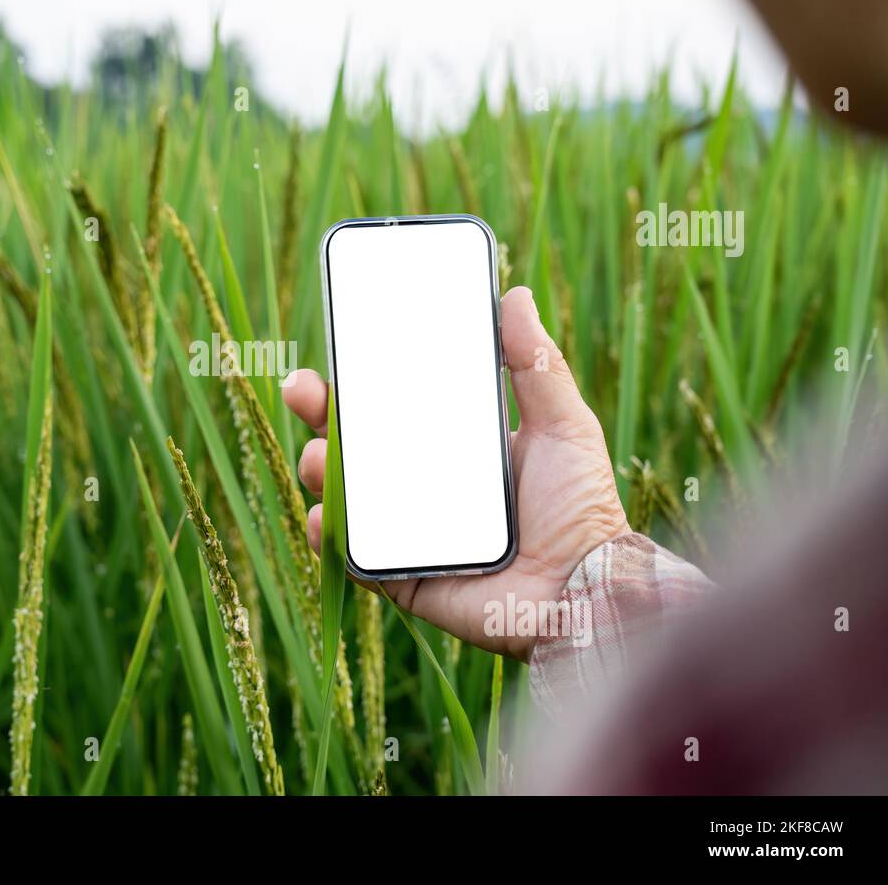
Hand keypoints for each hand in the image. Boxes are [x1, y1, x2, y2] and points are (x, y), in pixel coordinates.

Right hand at [283, 285, 629, 661]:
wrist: (585, 591)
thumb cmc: (582, 507)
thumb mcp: (563, 424)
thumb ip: (536, 363)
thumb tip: (513, 295)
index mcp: (458, 448)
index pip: (398, 406)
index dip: (362, 380)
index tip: (337, 349)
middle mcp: (428, 486)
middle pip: (358, 445)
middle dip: (321, 415)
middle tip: (301, 390)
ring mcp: (412, 532)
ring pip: (347, 495)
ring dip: (319, 470)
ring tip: (317, 458)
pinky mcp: (405, 577)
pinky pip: (355, 556)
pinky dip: (329, 536)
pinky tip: (321, 516)